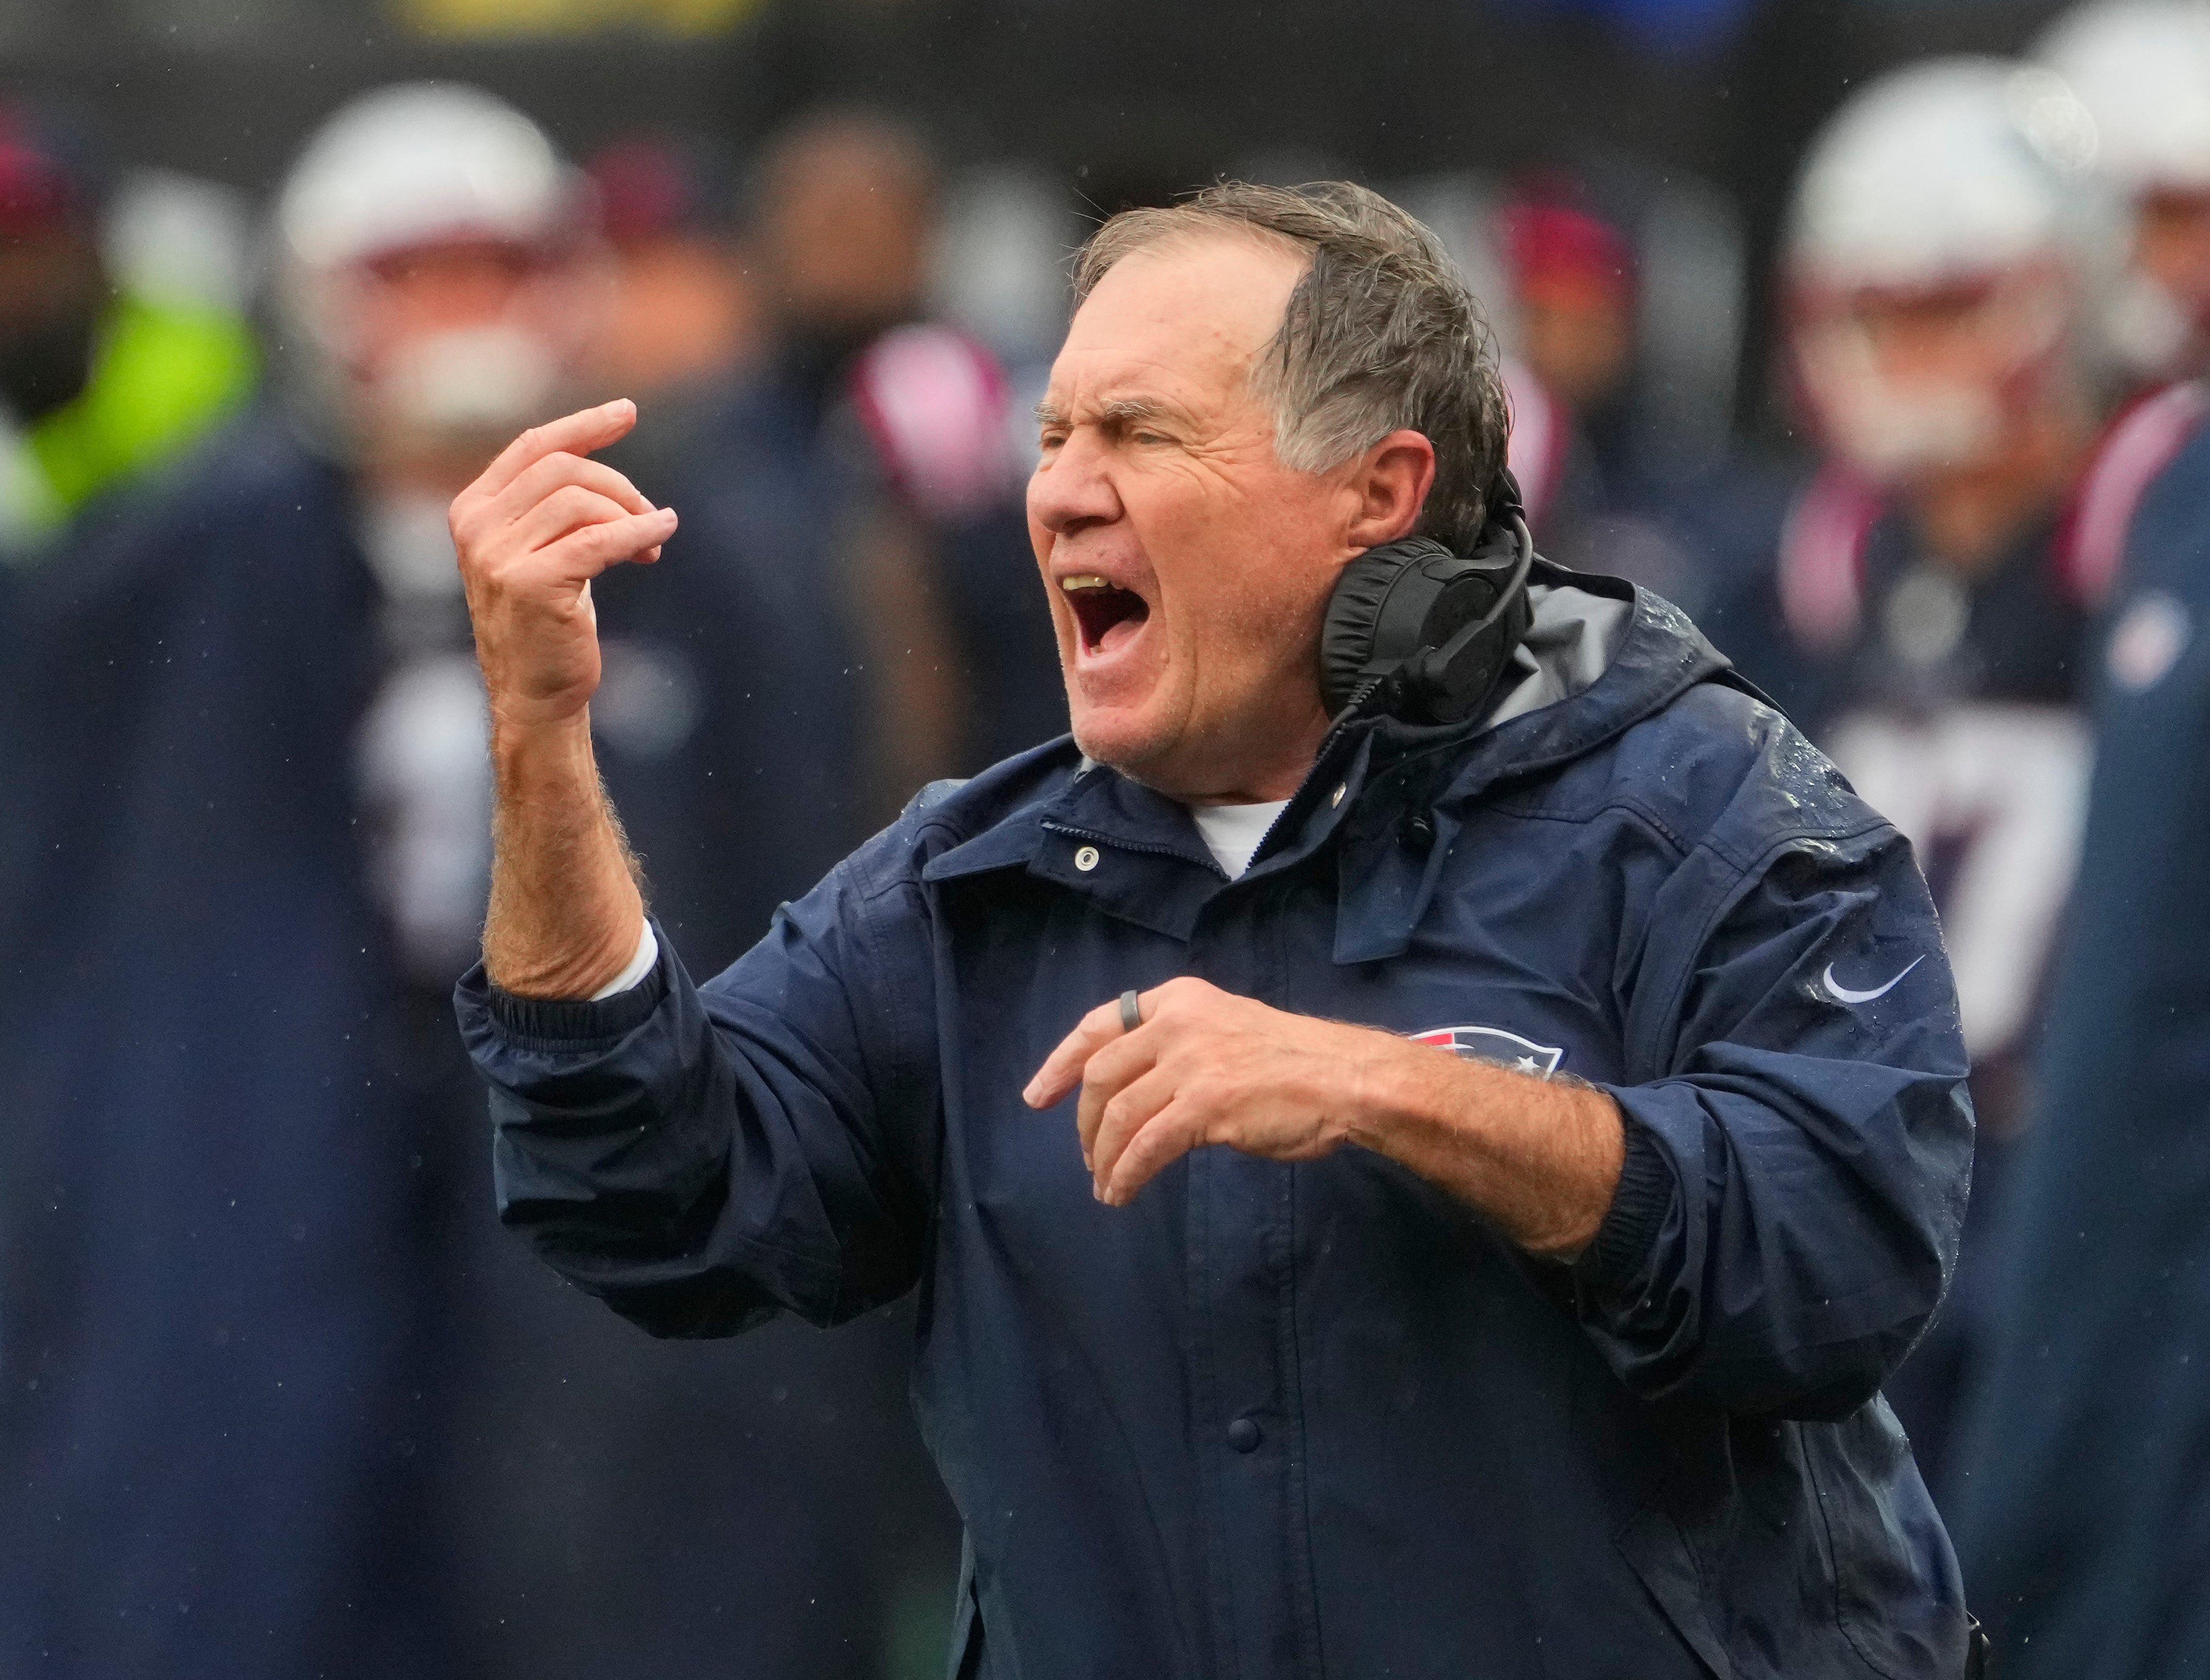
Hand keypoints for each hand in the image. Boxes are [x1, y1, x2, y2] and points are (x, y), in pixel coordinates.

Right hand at [451, 399, 677, 731]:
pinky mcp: (530, 583)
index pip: (533, 447)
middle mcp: (476, 527)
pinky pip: (598, 540)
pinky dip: (637, 533)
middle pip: (564, 470)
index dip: (583, 425)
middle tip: (651, 515)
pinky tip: (659, 537)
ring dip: (630, 516)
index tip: (627, 412)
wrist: (535, 695)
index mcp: (472, 510)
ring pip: (582, 501)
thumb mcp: (539, 552)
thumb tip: (600, 460)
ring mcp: (497, 555)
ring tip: (651, 545)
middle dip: (619, 486)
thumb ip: (552, 507)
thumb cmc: (546, 624)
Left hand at [1023, 977, 1397, 1205]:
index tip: (1038, 1095)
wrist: (1345, 1079)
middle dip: (1084, 1123)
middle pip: (1101, 1074)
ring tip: (1106, 1184)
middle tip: (1086, 1156)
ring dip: (1104, 1157)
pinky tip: (1123, 1192)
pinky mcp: (1204, 1104)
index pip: (1099, 1024)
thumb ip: (1179, 1045)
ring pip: (1119, 1115)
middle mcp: (1177, 1023)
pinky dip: (1126, 1174)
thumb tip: (1138, 1086)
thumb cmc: (1293, 1061)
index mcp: (1180, 999)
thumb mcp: (1226, 1028)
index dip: (1061, 1062)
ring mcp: (1190, 1062)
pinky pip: (1146, 1146)